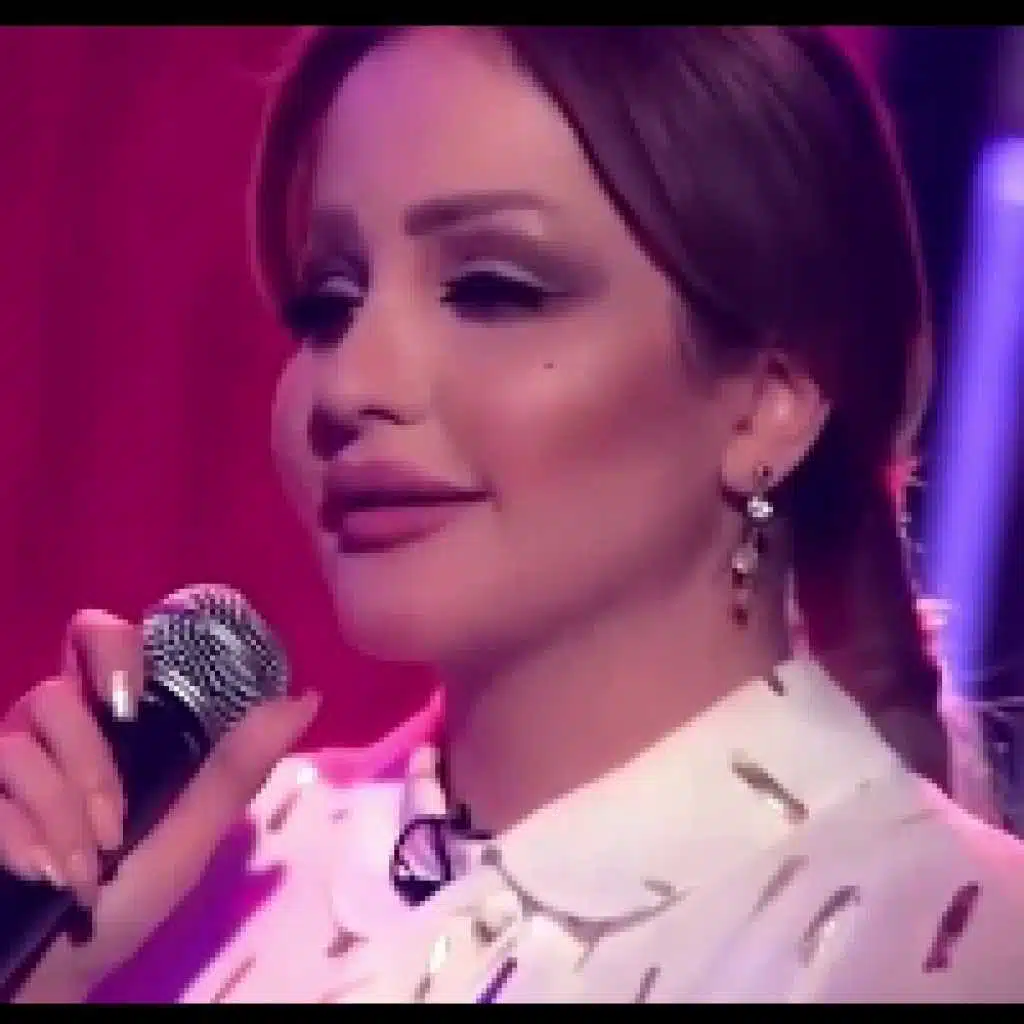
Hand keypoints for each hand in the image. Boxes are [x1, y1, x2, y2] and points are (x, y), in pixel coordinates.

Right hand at [0, 609, 318, 1002]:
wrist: (54, 975)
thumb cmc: (126, 900)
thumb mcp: (189, 835)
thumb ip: (236, 768)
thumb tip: (306, 697)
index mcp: (108, 726)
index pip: (98, 641)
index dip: (109, 647)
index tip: (130, 700)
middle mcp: (50, 734)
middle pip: (54, 694)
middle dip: (89, 763)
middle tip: (114, 824)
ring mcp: (2, 767)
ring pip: (18, 744)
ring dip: (60, 816)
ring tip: (85, 873)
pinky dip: (19, 838)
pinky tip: (45, 877)